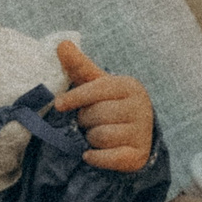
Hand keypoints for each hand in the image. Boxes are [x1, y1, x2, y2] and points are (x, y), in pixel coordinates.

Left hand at [50, 40, 154, 172]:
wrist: (132, 133)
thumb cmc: (108, 104)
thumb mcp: (95, 84)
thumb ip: (79, 65)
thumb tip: (62, 44)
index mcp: (129, 86)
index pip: (96, 89)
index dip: (75, 97)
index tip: (59, 105)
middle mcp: (141, 107)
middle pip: (96, 115)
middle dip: (84, 120)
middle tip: (87, 122)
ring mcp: (142, 132)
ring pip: (101, 136)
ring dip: (90, 139)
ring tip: (94, 135)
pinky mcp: (139, 155)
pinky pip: (109, 157)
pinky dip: (96, 157)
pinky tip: (91, 154)